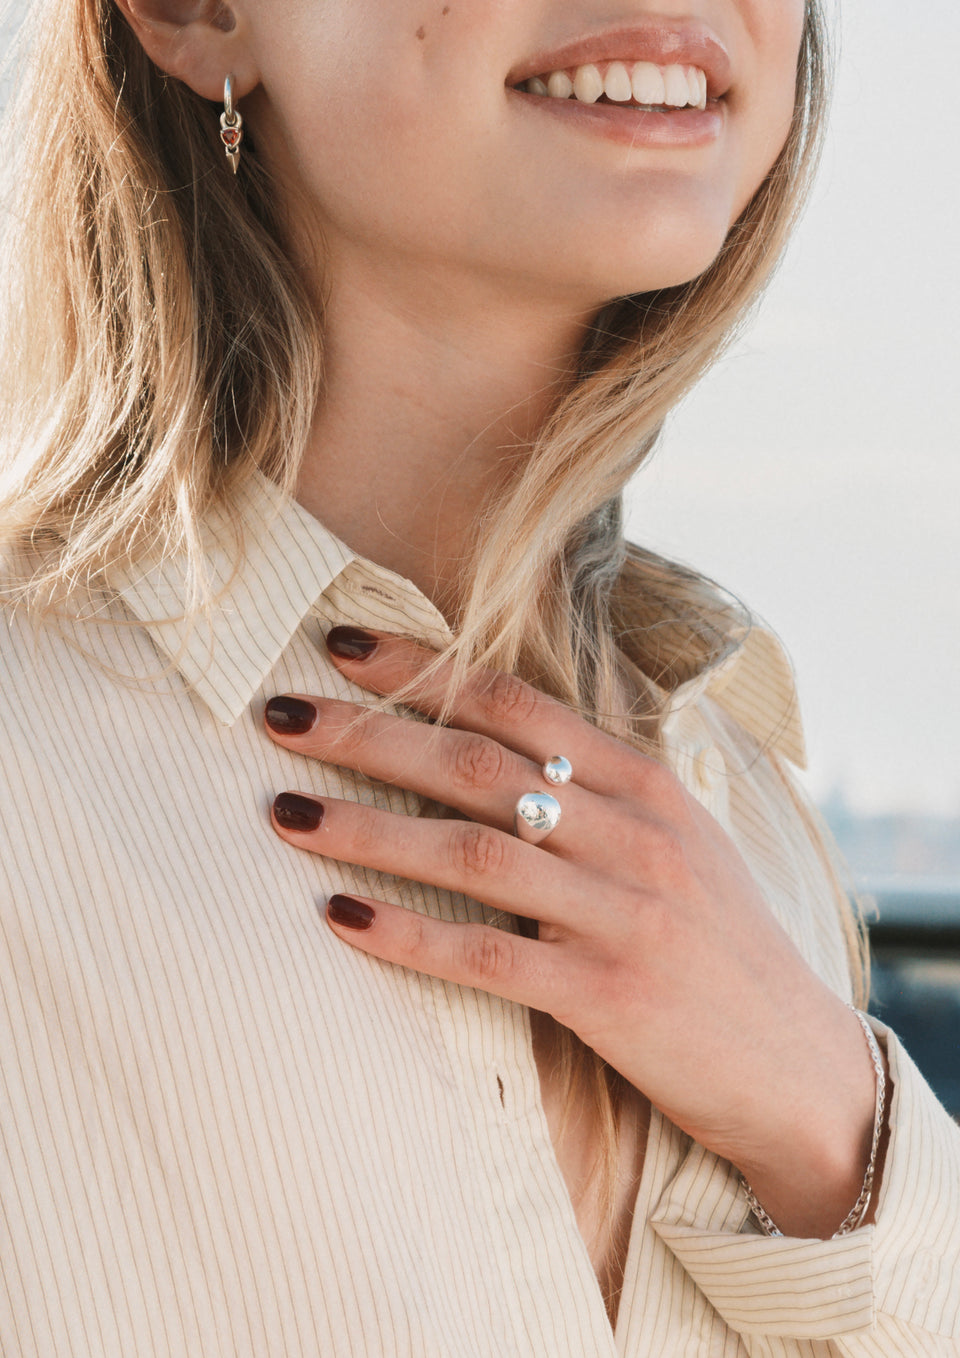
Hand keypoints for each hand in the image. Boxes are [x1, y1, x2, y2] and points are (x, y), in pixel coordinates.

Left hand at [264, 624, 881, 1237]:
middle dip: (368, 734)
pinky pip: (489, 955)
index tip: (343, 646)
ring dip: (367, 828)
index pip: (517, 704)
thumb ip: (597, 790)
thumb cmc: (720, 944)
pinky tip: (340, 920)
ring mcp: (623, 912)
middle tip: (280, 715)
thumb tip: (496, 745)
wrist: (798, 1065)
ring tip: (285, 812)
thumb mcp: (674, 841)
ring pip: (473, 850)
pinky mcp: (609, 996)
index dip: (424, 670)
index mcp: (647, 782)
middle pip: (477, 765)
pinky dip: (408, 936)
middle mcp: (634, 833)